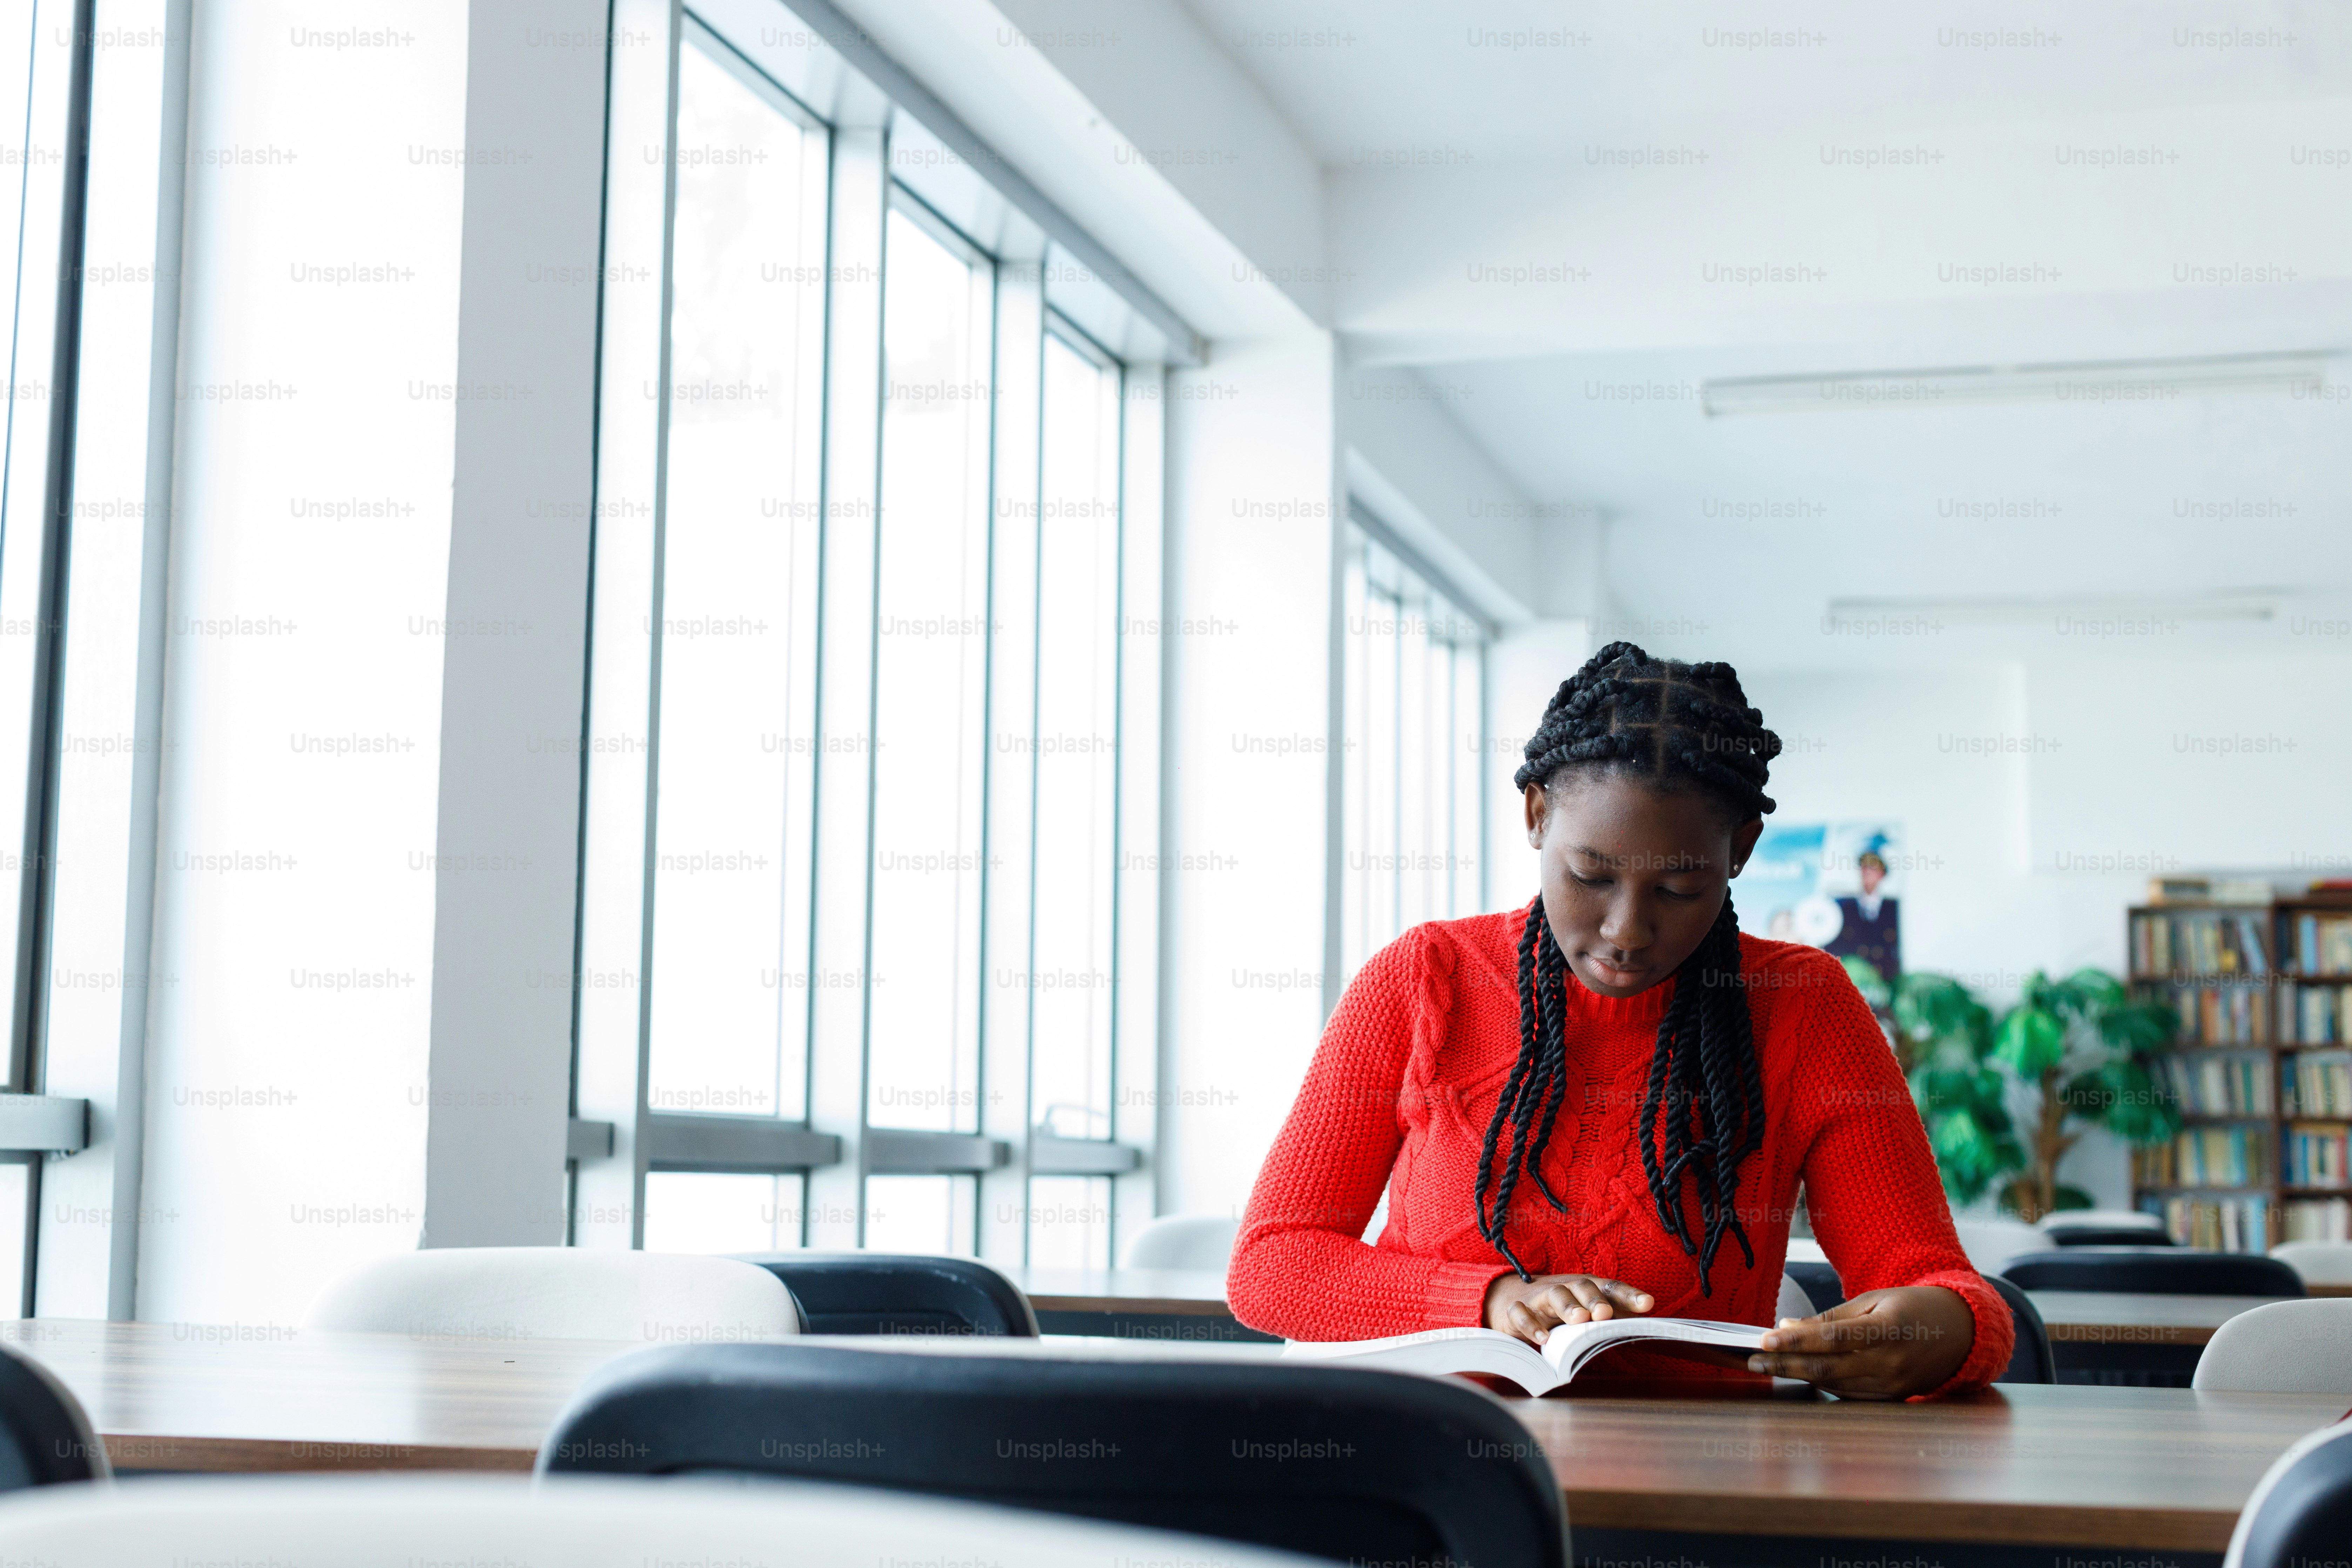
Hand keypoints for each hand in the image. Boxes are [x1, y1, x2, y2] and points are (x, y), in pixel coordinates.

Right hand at [1483, 1272, 1653, 1344]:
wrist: (1507, 1298)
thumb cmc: (1554, 1309)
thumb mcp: (1582, 1312)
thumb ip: (1609, 1320)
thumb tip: (1641, 1331)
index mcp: (1585, 1289)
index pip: (1610, 1288)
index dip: (1629, 1295)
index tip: (1647, 1304)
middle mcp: (1564, 1289)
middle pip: (1582, 1286)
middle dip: (1595, 1299)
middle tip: (1605, 1313)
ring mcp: (1539, 1297)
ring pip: (1555, 1295)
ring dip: (1568, 1306)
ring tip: (1579, 1320)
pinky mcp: (1516, 1310)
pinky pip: (1522, 1313)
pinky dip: (1531, 1324)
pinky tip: (1543, 1339)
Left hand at [1746, 1285, 1975, 1398]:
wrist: (1959, 1333)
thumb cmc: (1910, 1308)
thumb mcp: (1873, 1300)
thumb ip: (1831, 1318)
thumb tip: (1788, 1326)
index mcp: (1888, 1329)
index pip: (1833, 1338)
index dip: (1796, 1340)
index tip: (1765, 1339)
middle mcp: (1891, 1362)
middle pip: (1828, 1368)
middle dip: (1785, 1364)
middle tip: (1752, 1360)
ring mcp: (1893, 1385)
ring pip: (1834, 1384)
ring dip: (1797, 1375)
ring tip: (1766, 1366)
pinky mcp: (1892, 1398)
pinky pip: (1847, 1394)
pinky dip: (1820, 1383)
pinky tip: (1799, 1372)